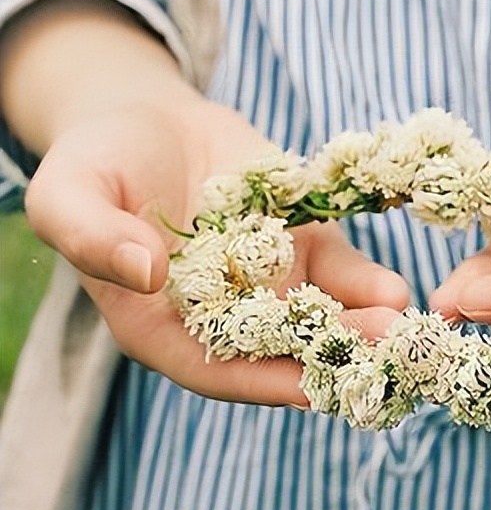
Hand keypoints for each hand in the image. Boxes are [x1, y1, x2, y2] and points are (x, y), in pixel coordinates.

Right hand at [25, 98, 408, 405]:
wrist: (150, 120)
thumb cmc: (98, 161)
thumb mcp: (70, 191)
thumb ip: (91, 234)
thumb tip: (143, 272)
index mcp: (161, 324)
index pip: (212, 368)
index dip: (260, 381)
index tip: (308, 390)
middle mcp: (224, 317)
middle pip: (280, 354)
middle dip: (330, 360)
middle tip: (379, 361)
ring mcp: (271, 286)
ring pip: (322, 320)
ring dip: (362, 330)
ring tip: (401, 326)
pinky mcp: (304, 250)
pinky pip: (340, 274)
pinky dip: (368, 284)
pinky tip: (395, 290)